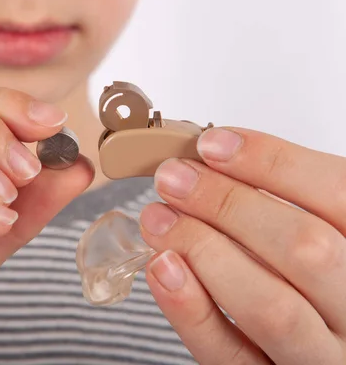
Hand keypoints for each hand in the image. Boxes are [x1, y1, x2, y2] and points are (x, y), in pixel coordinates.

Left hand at [140, 127, 345, 363]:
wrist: (323, 347)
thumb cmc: (320, 282)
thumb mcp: (325, 233)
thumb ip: (289, 203)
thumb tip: (215, 158)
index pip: (338, 196)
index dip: (273, 163)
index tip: (213, 145)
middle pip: (305, 247)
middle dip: (228, 203)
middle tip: (175, 178)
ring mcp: (323, 356)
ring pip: (271, 306)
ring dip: (204, 250)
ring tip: (159, 218)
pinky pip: (231, 356)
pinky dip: (191, 310)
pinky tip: (162, 268)